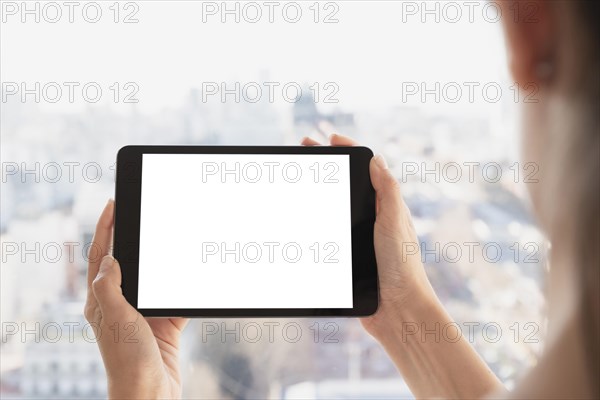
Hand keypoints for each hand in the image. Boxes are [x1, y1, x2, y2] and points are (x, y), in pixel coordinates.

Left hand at [84, 200, 188, 398]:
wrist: (150, 393)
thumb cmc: (127, 361)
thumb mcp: (116, 319)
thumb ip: (110, 287)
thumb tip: (110, 258)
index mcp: (102, 301)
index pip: (101, 256)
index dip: (105, 228)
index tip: (112, 204)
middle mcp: (121, 303)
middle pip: (128, 261)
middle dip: (135, 235)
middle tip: (144, 212)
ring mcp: (144, 312)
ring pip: (154, 277)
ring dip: (163, 259)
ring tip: (171, 237)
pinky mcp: (165, 323)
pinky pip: (177, 298)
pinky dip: (186, 288)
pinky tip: (195, 275)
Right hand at [301, 134, 437, 337]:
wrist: (397, 309)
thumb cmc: (402, 266)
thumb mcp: (395, 222)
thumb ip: (388, 191)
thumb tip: (377, 159)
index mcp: (387, 206)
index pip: (368, 169)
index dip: (349, 151)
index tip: (330, 139)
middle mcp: (374, 218)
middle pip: (348, 184)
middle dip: (328, 165)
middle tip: (305, 150)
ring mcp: (361, 236)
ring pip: (337, 206)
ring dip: (319, 191)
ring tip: (299, 178)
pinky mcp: (350, 255)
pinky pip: (330, 231)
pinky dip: (316, 220)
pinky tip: (301, 217)